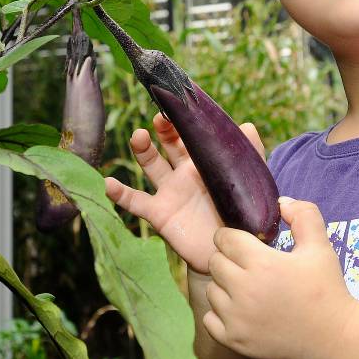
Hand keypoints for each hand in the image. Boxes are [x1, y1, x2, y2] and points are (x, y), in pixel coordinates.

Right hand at [105, 113, 265, 274]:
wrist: (228, 251)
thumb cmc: (240, 215)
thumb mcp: (249, 181)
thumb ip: (250, 154)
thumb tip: (247, 125)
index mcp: (204, 162)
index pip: (191, 135)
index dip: (184, 121)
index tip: (178, 107)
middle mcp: (183, 173)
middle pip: (168, 143)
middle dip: (164, 129)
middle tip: (162, 118)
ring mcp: (169, 192)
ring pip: (150, 164)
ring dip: (142, 149)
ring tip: (139, 136)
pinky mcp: (159, 213)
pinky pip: (135, 201)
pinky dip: (120, 193)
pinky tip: (108, 184)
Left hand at [202, 198, 357, 358]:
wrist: (333, 337)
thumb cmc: (327, 288)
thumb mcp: (320, 246)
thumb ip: (303, 216)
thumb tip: (281, 203)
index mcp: (262, 263)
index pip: (224, 239)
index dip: (231, 237)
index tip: (242, 243)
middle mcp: (243, 290)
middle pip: (215, 263)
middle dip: (228, 259)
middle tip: (246, 264)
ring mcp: (236, 318)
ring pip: (211, 291)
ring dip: (224, 286)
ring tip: (245, 288)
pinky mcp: (234, 341)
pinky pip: (209, 319)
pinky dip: (220, 314)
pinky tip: (240, 311)